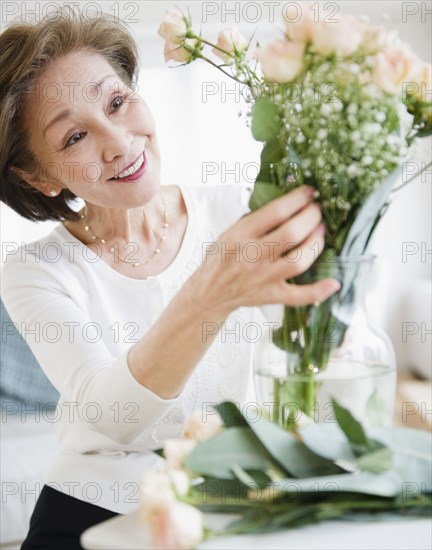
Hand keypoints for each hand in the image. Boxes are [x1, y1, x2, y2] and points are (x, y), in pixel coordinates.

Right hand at [190, 185, 340, 315]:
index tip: (310, 192)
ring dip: (316, 243)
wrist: (209, 293)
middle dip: (311, 217)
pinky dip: (319, 291)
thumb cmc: (221, 258)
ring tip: (320, 231)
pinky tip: (334, 282)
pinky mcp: (271, 295)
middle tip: (317, 210)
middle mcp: (252, 256)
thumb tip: (289, 202)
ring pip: (299, 261)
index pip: (275, 212)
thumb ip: (255, 219)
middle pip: (292, 233)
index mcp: (240, 235)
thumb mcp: (229, 231)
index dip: (298, 199)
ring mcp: (263, 278)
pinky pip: (299, 296)